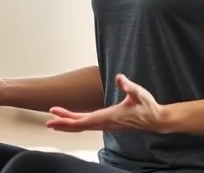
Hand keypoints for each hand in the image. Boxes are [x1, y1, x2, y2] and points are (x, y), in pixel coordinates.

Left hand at [46, 74, 165, 132]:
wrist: (156, 120)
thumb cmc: (148, 106)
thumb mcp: (139, 93)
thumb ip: (128, 85)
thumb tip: (119, 77)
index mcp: (110, 116)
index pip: (85, 121)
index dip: (69, 119)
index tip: (56, 116)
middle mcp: (106, 123)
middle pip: (80, 126)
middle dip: (63, 123)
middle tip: (48, 121)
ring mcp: (106, 125)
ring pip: (83, 126)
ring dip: (68, 124)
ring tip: (53, 121)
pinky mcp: (108, 124)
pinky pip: (88, 125)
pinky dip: (77, 124)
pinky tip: (70, 121)